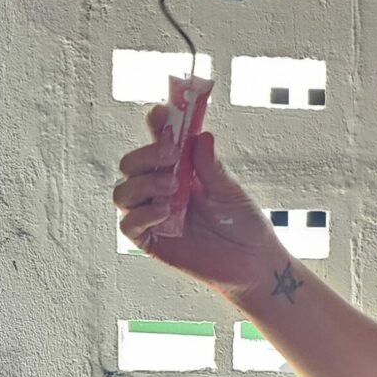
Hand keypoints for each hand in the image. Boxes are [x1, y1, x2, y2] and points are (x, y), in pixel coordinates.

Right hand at [112, 105, 280, 300]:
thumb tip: (201, 136)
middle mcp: (160, 190)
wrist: (252, 263)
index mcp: (179, 171)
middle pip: (131, 165)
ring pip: (123, 192)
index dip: (155, 127)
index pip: (158, 144)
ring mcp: (153, 215)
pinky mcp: (151, 241)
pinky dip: (142, 214)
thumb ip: (211, 167)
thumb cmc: (243, 224)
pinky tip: (164, 210)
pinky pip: (129, 225)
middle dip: (146, 154)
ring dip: (143, 183)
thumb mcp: (229, 191)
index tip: (160, 113)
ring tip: (173, 186)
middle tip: (171, 154)